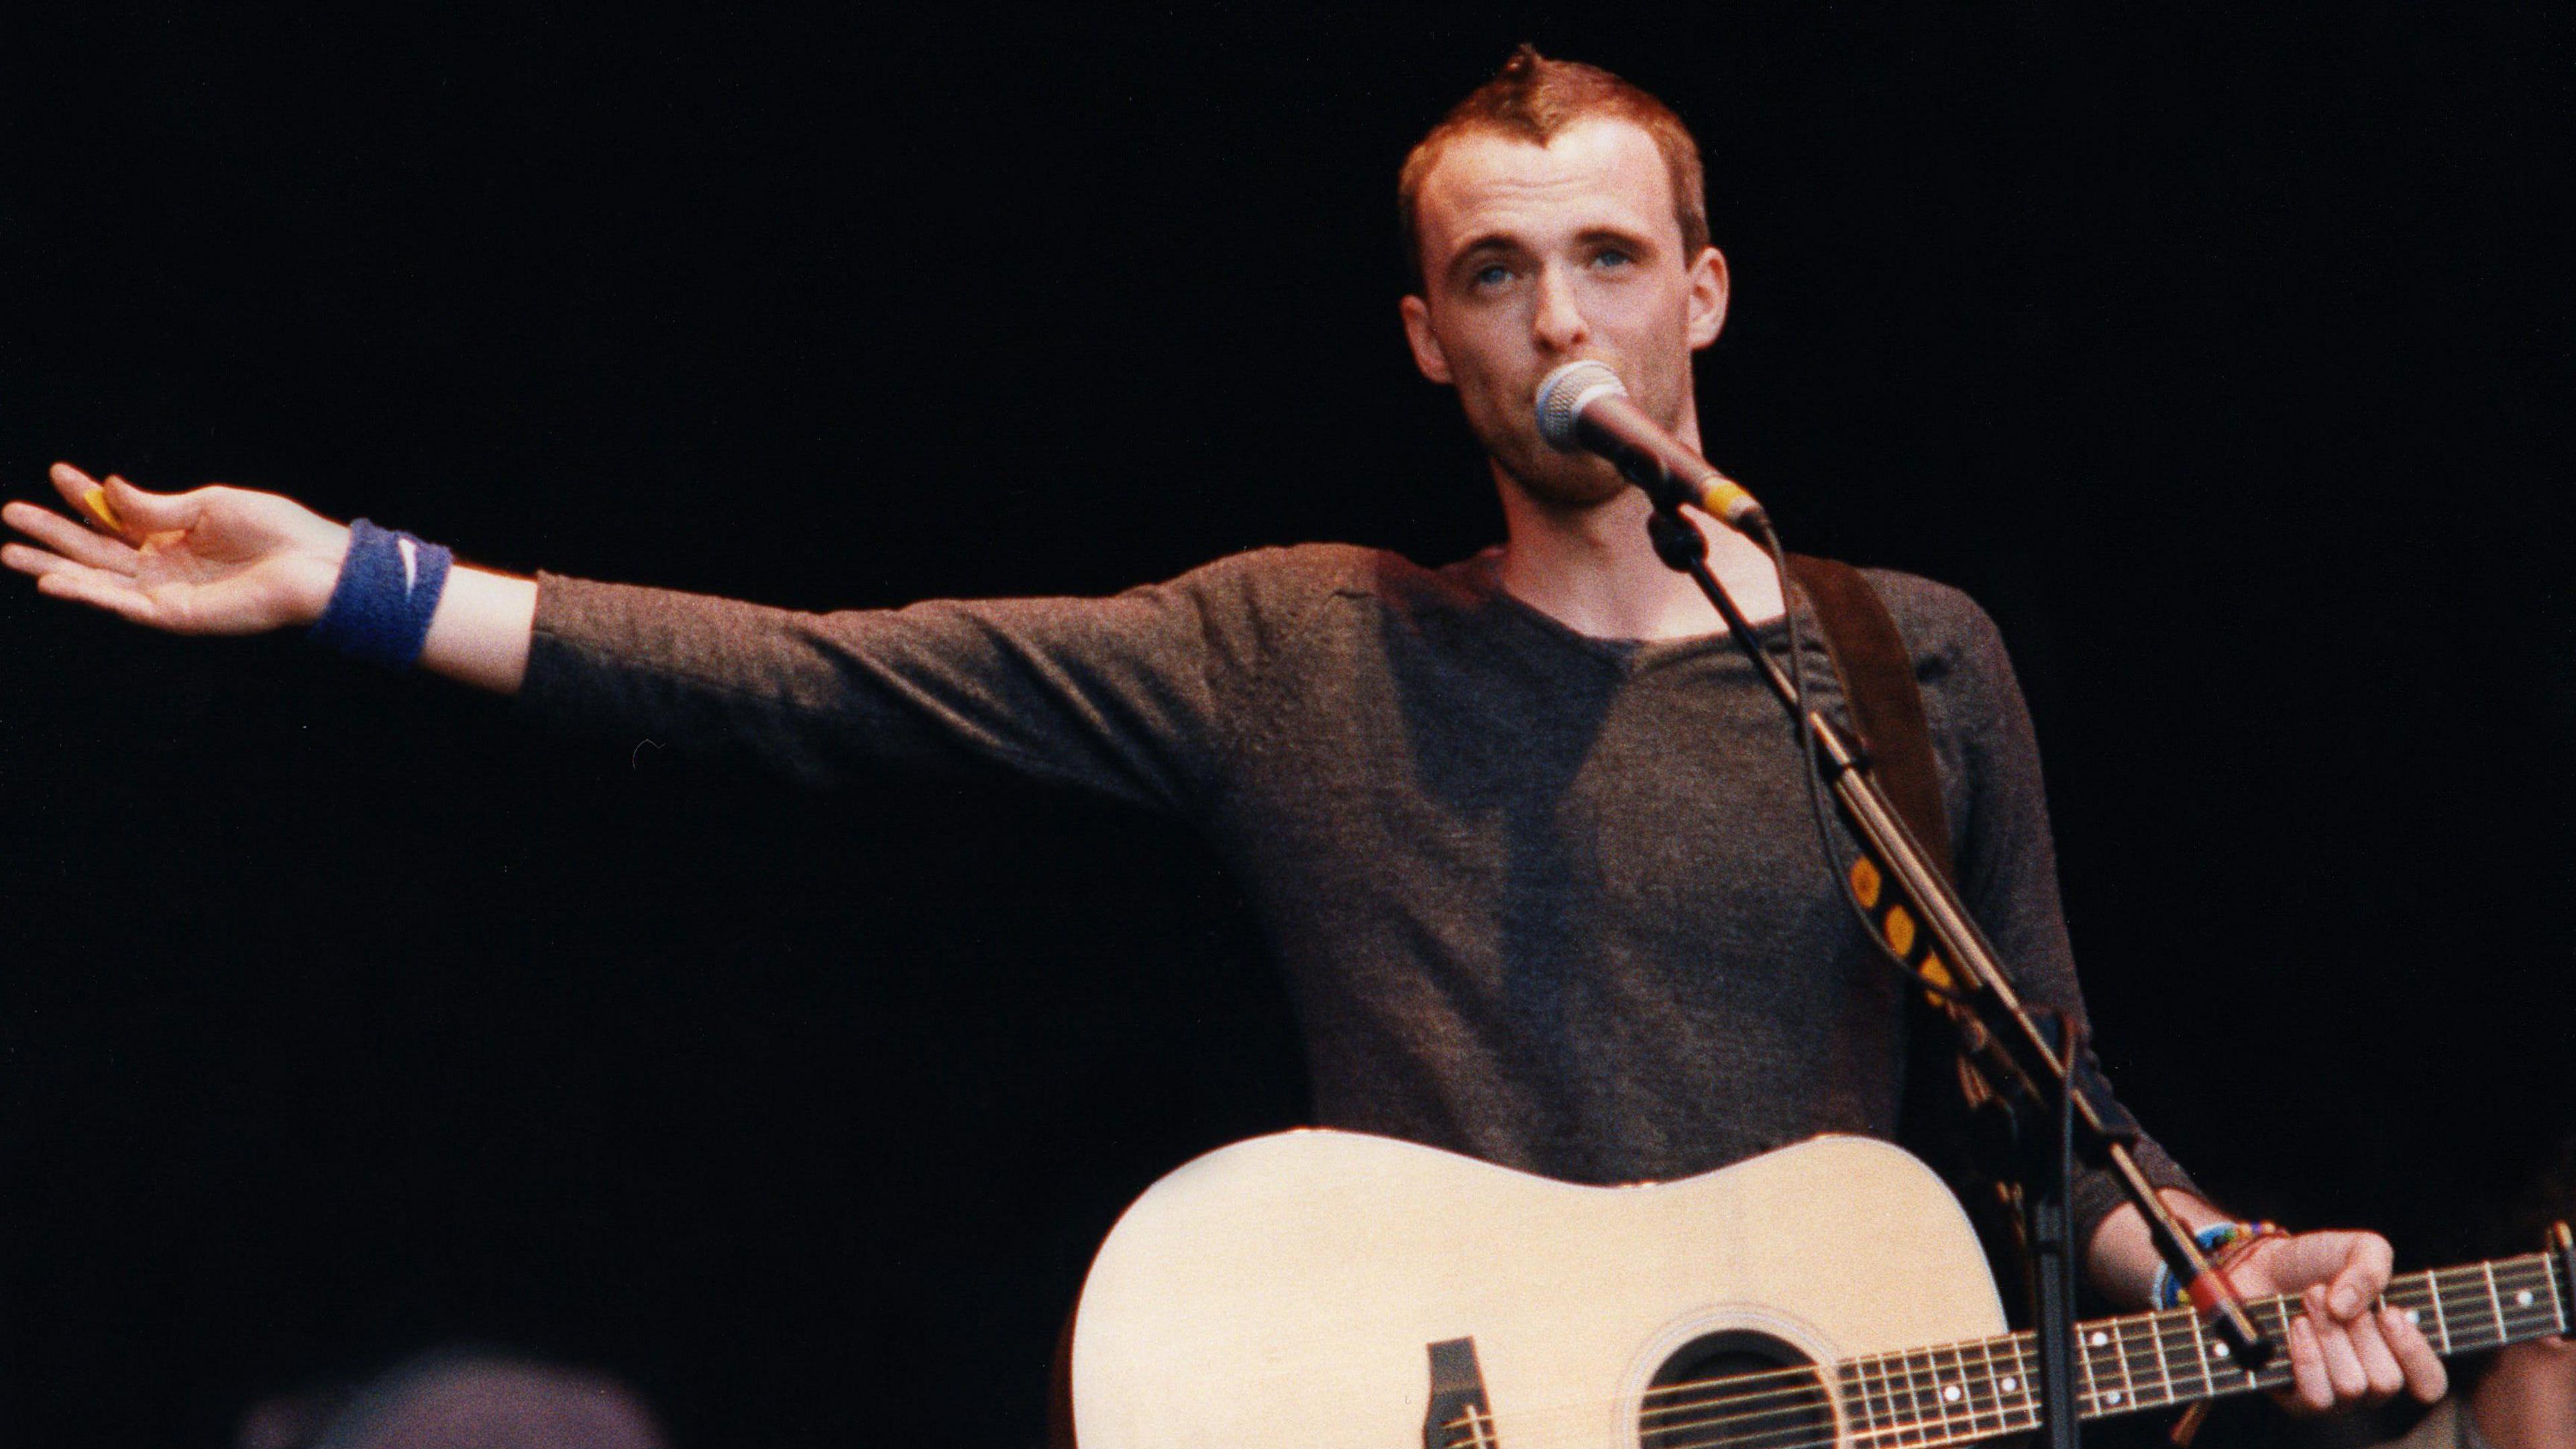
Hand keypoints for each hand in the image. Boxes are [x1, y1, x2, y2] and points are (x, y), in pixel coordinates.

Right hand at [2, 463, 349, 633]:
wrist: (315, 564)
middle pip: (95, 549)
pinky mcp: (176, 616)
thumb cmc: (276, 531)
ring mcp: (167, 592)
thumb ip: (156, 504)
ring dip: (53, 565)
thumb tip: (109, 486)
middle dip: (52, 531)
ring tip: (10, 549)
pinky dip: (86, 594)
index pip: (116, 516)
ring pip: (98, 579)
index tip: (56, 472)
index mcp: (174, 534)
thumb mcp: (209, 505)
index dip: (85, 495)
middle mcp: (164, 565)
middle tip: (10, 511)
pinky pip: (123, 605)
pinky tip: (53, 580)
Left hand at [2227, 1228, 2447, 1413]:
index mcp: (2398, 1353)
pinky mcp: (2297, 1401)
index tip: (2389, 1314)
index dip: (2414, 1353)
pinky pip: (2316, 1397)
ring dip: (2328, 1336)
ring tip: (2308, 1301)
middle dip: (2357, 1331)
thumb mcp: (2358, 1248)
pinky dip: (2306, 1356)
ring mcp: (2336, 1395)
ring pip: (2351, 1387)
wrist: (2259, 1266)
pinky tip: (2297, 1326)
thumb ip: (2372, 1268)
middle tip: (2327, 1293)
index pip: (2430, 1384)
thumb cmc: (2316, 1263)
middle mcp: (2371, 1381)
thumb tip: (2347, 1309)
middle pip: (2385, 1381)